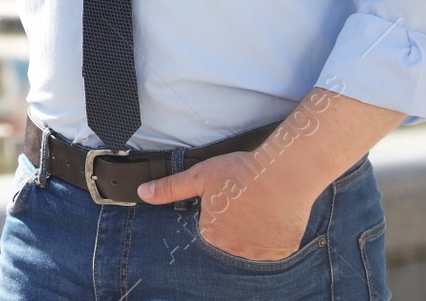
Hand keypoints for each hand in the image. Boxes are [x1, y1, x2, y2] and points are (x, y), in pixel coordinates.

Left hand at [137, 150, 319, 261]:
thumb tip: (143, 193)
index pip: (211, 224)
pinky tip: (275, 213)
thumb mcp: (198, 176)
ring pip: (253, 240)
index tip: (230, 193)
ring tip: (261, 203)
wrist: (282, 173)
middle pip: (231, 234)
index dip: (220, 206)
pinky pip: (275, 245)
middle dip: (236, 219)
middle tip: (246, 196)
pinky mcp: (282, 250)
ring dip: (256, 227)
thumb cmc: (240, 173)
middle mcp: (233, 249)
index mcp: (211, 234)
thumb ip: (170, 188)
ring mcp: (259, 253)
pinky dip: (275, 232)